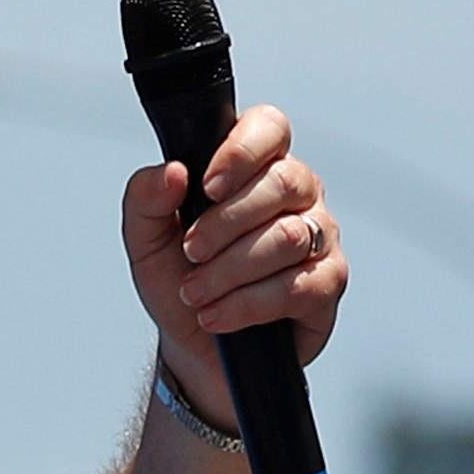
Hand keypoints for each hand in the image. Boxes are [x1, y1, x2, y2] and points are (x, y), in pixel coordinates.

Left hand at [123, 103, 345, 413]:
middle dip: (225, 223)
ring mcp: (319, 236)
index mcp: (256, 166)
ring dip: (229, 270)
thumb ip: (146, 197)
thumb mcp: (146, 238)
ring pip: (287, 236)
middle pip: (282, 182)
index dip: (242, 151)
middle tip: (191, 252)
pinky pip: (297, 286)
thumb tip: (173, 172)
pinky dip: (247, 304)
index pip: (269, 127)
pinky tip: (218, 316)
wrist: (194, 347)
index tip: (206, 186)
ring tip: (196, 292)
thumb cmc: (178, 280)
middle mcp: (297, 193)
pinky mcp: (327, 283)